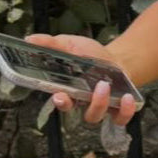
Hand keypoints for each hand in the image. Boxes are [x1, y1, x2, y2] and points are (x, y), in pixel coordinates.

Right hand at [24, 33, 138, 126]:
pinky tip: (127, 98)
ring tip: (104, 85)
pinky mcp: (118, 110)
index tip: (58, 95)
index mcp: (67, 88)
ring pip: (94, 116)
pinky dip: (125, 112)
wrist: (117, 60)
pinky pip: (120, 118)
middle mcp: (81, 102)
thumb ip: (51, 44)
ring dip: (98, 103)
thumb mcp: (70, 44)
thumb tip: (30, 39)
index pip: (58, 99)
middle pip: (72, 112)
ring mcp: (99, 108)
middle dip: (72, 106)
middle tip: (73, 95)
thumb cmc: (90, 55)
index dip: (57, 101)